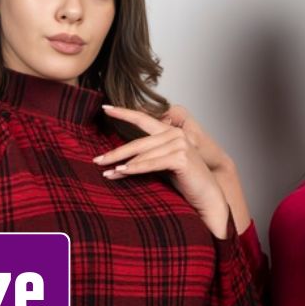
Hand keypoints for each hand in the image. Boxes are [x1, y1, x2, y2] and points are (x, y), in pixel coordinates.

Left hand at [95, 105, 230, 238]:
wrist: (208, 197)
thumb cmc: (185, 183)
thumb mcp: (161, 165)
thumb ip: (145, 157)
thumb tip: (116, 161)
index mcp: (170, 131)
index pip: (142, 119)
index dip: (123, 112)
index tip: (105, 108)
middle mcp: (175, 134)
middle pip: (138, 142)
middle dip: (115, 152)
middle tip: (96, 160)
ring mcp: (180, 144)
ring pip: (143, 154)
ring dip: (122, 165)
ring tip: (105, 173)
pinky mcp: (181, 157)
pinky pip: (152, 164)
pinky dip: (136, 169)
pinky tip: (121, 172)